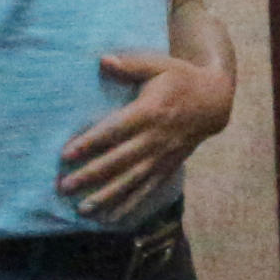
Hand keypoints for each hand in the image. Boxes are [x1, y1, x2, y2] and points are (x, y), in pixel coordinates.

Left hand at [58, 50, 233, 221]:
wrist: (215, 102)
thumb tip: (103, 61)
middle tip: (64, 186)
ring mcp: (163, 156)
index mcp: (151, 111)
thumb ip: (131, 64)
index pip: (116, 130)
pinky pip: (147, 189)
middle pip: (120, 160)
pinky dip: (129, 204)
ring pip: (133, 180)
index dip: (91, 142)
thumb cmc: (180, 79)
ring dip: (107, 196)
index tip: (66, 154)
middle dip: (92, 175)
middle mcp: (157, 138)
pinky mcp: (168, 167)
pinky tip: (111, 218)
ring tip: (83, 209)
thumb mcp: (159, 64)